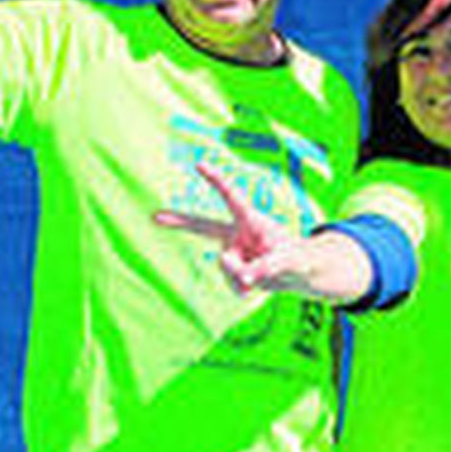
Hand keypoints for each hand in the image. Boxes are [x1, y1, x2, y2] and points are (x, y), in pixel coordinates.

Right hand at [155, 162, 313, 294]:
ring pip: (227, 268)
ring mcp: (231, 251)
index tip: (199, 164)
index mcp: (250, 219)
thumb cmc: (294, 257)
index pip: (231, 197)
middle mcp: (236, 233)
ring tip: (262, 274)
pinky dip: (241, 288)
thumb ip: (261, 267)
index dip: (215, 180)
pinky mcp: (230, 267)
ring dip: (244, 277)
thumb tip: (237, 275)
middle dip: (178, 221)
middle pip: (202, 227)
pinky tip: (253, 285)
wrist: (295, 273)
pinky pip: (230, 282)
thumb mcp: (283, 262)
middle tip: (155, 215)